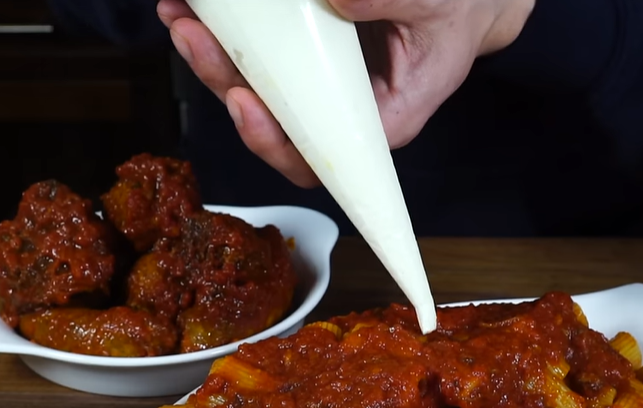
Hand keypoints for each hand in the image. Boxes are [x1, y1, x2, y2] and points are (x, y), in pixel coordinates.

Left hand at [157, 0, 533, 187]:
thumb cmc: (460, 12)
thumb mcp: (436, 6)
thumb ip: (392, 1)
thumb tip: (337, 0)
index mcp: (380, 120)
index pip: (320, 157)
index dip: (276, 143)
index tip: (248, 107)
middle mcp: (340, 112)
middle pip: (272, 122)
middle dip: (225, 84)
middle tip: (198, 41)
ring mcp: (318, 86)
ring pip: (255, 90)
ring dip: (213, 58)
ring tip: (183, 20)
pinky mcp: (304, 57)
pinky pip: (259, 56)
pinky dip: (225, 32)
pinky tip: (196, 7)